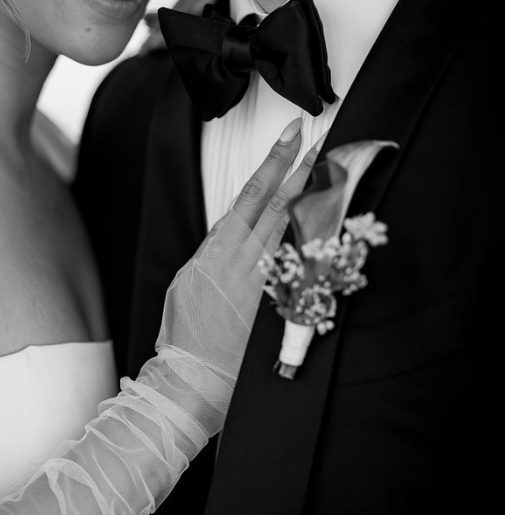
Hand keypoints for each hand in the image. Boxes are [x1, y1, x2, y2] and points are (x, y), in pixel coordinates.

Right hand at [156, 119, 318, 375]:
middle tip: (322, 142)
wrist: (192, 376)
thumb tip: (226, 237)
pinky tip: (330, 225)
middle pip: (279, 204)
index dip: (274, 162)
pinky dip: (315, 242)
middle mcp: (242, 260)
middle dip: (302, 170)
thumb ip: (210, 255)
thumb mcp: (187, 281)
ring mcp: (263, 282)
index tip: (291, 137)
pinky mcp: (277, 305)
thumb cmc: (185, 334)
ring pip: (293, 230)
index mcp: (217, 249)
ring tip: (330, 174)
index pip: (251, 193)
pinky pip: (300, 266)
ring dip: (313, 200)